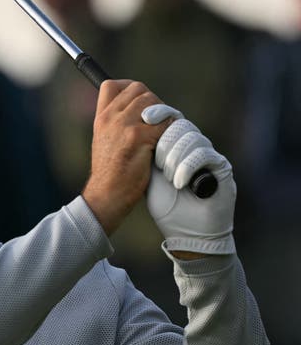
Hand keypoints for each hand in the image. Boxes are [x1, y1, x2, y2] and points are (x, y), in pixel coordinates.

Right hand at [82, 81, 172, 234]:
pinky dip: (171, 131)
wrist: (107, 194)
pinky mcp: (138, 138)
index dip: (130, 88)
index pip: (112, 84)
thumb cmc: (111, 171)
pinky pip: (165, 123)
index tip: (141, 102)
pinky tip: (166, 144)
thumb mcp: (104, 140)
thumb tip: (142, 109)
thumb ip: (117, 122)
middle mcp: (110, 117)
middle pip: (140, 90)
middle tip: (159, 121)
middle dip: (155, 103)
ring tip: (164, 133)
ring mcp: (124, 126)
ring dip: (165, 116)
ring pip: (154, 104)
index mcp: (101, 117)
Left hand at [142, 105, 235, 254]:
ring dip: (175, 156)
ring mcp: (208, 154)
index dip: (158, 111)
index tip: (144, 118)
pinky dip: (187, 166)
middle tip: (157, 160)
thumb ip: (140, 148)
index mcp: (175, 143)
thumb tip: (124, 122)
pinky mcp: (221, 167)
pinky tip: (178, 182)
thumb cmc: (165, 206)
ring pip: (191, 136)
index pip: (168, 115)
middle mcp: (193, 145)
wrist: (185, 232)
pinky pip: (204, 154)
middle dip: (164, 138)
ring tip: (167, 176)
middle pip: (180, 122)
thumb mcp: (146, 173)